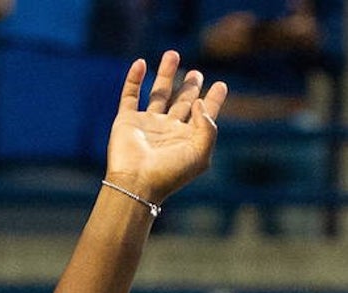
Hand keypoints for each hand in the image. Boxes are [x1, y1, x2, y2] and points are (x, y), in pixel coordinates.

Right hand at [104, 52, 227, 207]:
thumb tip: (199, 102)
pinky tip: (141, 63)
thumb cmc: (170, 173)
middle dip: (190, 87)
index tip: (221, 85)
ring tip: (173, 54)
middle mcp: (167, 131)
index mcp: (186, 140)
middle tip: (196, 73)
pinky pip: (129, 96)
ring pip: (158, 94)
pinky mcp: (126, 121)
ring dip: (165, 74)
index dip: (213, 101)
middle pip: (181, 103)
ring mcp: (147, 125)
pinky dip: (134, 79)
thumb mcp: (201, 153)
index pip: (203, 116)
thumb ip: (208, 126)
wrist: (136, 183)